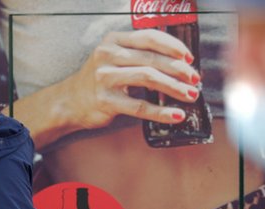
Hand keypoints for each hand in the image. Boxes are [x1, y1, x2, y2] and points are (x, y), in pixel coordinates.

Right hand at [71, 29, 201, 128]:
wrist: (69, 102)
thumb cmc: (99, 80)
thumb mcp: (114, 58)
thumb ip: (139, 54)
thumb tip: (179, 64)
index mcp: (113, 40)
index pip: (149, 37)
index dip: (174, 46)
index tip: (190, 58)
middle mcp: (107, 55)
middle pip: (152, 59)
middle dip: (179, 70)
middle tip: (194, 79)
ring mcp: (104, 78)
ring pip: (149, 78)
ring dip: (174, 88)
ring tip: (190, 95)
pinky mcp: (105, 101)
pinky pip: (140, 106)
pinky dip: (161, 112)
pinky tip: (176, 115)